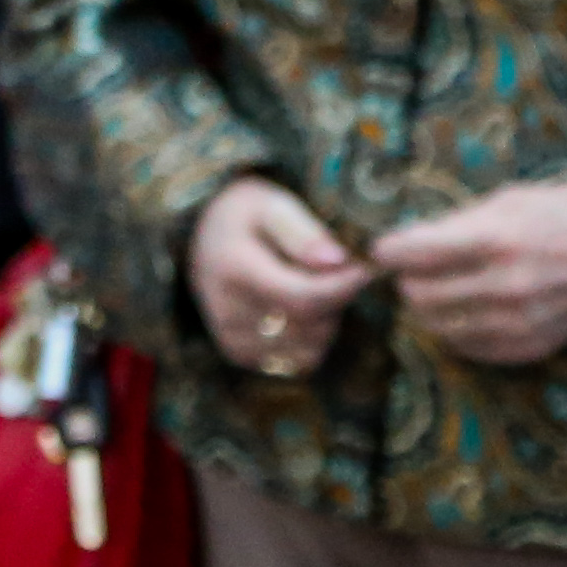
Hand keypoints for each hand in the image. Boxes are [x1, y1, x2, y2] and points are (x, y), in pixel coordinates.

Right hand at [189, 178, 367, 375]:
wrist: (200, 237)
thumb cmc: (244, 215)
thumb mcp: (271, 205)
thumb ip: (303, 232)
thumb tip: (339, 261)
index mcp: (234, 270)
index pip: (304, 297)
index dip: (344, 287)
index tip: (366, 267)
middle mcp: (228, 312)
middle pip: (312, 324)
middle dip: (335, 297)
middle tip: (332, 267)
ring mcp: (232, 339)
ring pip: (310, 347)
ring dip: (326, 320)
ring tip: (310, 284)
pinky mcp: (240, 355)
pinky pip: (298, 361)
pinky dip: (311, 338)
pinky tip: (300, 310)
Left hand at [366, 181, 566, 366]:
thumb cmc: (564, 215)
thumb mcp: (510, 199)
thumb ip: (459, 222)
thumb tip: (410, 239)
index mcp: (496, 239)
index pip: (413, 253)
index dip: (387, 249)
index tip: (382, 247)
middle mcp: (504, 287)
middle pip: (418, 293)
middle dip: (406, 278)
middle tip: (413, 266)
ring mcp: (517, 323)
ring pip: (436, 324)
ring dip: (428, 306)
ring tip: (438, 286)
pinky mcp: (527, 348)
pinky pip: (466, 347)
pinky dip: (454, 329)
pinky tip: (463, 309)